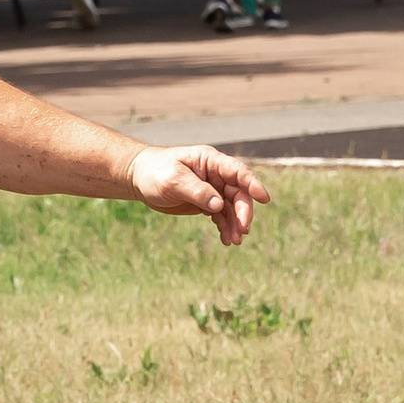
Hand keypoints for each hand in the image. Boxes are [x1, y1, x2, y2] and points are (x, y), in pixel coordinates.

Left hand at [130, 144, 268, 247]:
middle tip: (243, 230)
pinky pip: (222, 216)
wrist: (140, 179)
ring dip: (236, 224)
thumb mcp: (174, 180)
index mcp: (210, 161)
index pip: (237, 171)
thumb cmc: (155, 172)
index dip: (252, 184)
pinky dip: (225, 227)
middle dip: (243, 212)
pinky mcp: (206, 203)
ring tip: (234, 241)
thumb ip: (197, 191)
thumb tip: (219, 205)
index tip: (263, 198)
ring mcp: (213, 189)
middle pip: (238, 193)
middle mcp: (216, 175)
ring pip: (232, 207)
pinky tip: (226, 240)